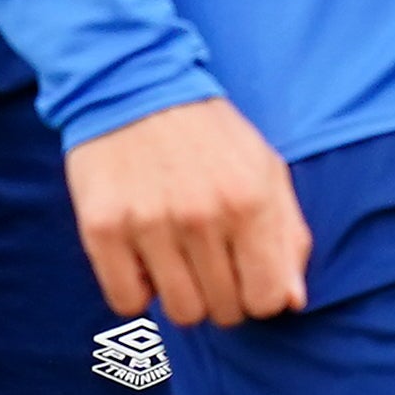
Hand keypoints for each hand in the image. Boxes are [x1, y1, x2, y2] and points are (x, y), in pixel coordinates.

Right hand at [62, 96, 308, 327]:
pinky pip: (126, 302)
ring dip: (182, 293)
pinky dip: (137, 290)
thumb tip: (292, 300)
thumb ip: (287, 234)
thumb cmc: (207, 132)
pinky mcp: (102, 228)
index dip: (259, 293)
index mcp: (249, 200)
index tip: (245, 272)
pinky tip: (142, 257)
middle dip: (222, 293)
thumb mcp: (264, 167)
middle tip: (208, 257)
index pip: (266, 300)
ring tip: (176, 255)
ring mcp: (149, 223)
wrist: (133, 81)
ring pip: (180, 313)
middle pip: (223, 311)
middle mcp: (200, 216)